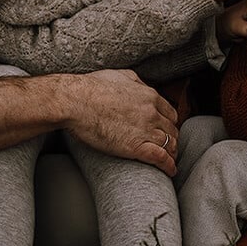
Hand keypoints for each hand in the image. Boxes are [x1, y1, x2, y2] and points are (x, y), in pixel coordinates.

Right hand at [61, 70, 178, 174]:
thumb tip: (140, 86)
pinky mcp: (135, 146)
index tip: (165, 129)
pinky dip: (168, 166)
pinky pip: (160, 158)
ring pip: (169, 144)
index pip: (170, 113)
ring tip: (169, 160)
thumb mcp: (119, 76)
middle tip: (167, 146)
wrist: (75, 101)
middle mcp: (151, 112)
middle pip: (171, 130)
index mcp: (149, 95)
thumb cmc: (90, 87)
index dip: (168, 124)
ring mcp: (145, 129)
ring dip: (171, 153)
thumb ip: (135, 82)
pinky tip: (170, 170)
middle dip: (170, 138)